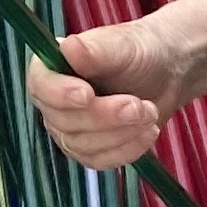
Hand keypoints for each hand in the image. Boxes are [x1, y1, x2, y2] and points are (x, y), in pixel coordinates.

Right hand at [25, 11, 206, 173]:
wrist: (166, 73)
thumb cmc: (140, 51)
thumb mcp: (121, 46)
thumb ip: (94, 50)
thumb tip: (67, 47)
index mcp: (53, 67)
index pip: (41, 85)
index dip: (60, 94)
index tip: (88, 95)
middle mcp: (55, 100)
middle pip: (63, 121)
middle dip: (103, 117)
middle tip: (138, 105)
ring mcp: (70, 128)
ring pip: (82, 145)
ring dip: (120, 133)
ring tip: (150, 113)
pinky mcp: (90, 150)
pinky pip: (100, 160)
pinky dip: (126, 149)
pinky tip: (148, 132)